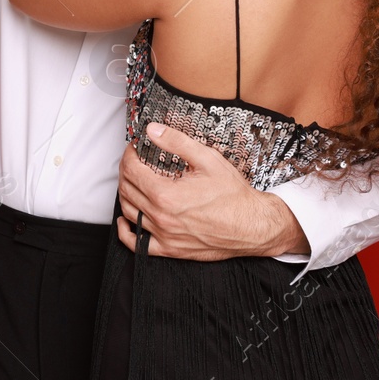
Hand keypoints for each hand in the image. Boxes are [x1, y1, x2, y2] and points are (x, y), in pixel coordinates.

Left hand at [116, 122, 307, 259]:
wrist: (252, 226)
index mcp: (166, 195)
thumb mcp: (208, 159)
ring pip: (128, 213)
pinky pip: (137, 244)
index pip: (132, 170)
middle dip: (126, 170)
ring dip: (126, 193)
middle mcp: (161, 217)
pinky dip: (126, 231)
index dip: (129, 155)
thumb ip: (177, 142)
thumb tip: (153, 130)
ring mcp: (164, 236)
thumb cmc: (234, 196)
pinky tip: (126, 219)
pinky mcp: (170, 250)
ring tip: (134, 181)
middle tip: (134, 161)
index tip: (135, 148)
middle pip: (127, 190)